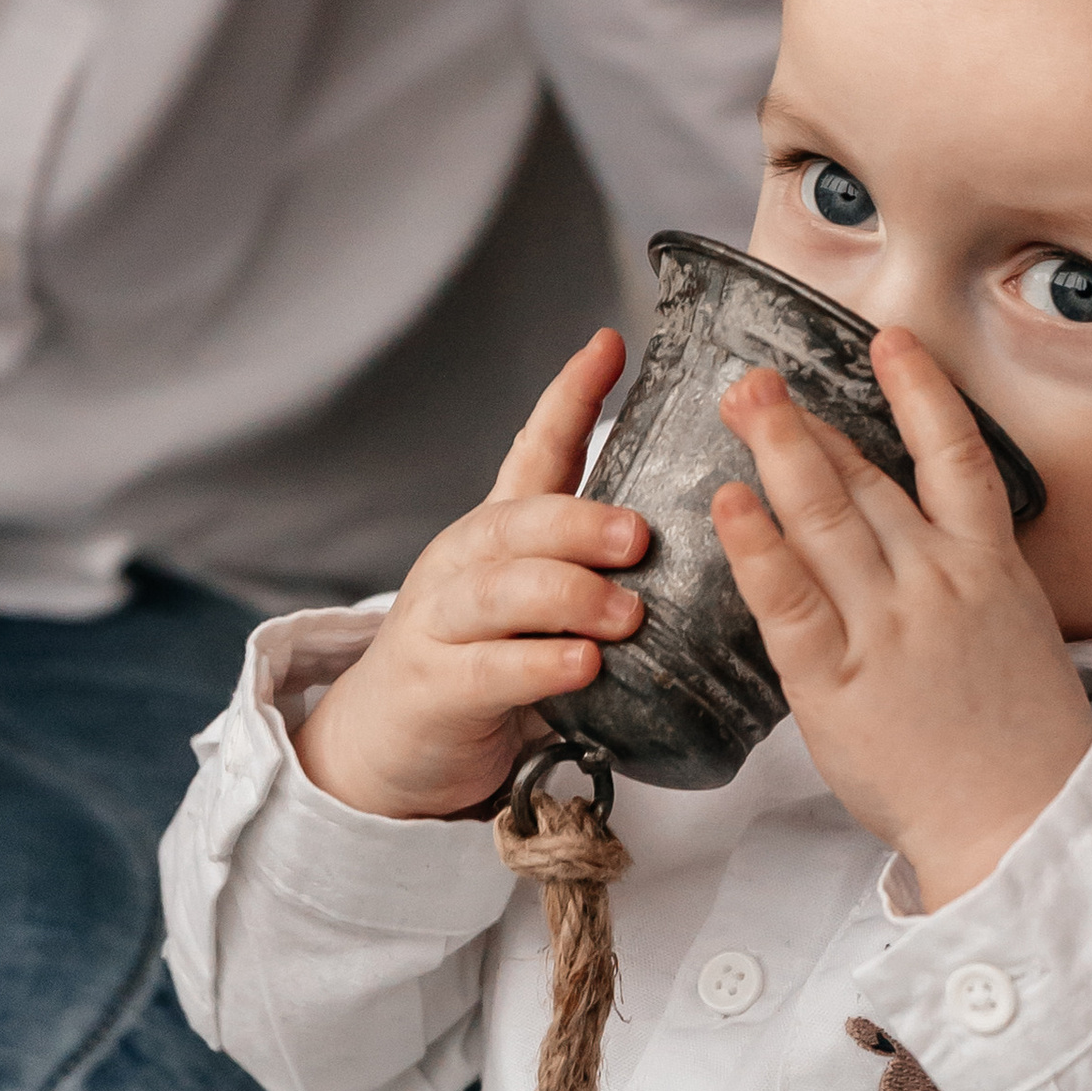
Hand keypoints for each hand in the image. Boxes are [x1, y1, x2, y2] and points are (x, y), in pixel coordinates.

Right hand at [294, 330, 645, 820]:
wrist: (393, 744)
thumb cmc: (485, 665)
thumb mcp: (540, 604)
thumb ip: (594, 567)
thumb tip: (698, 534)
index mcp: (499, 534)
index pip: (534, 449)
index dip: (569, 396)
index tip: (610, 347)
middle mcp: (464, 563)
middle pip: (517, 521)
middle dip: (581, 521)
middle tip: (640, 536)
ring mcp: (442, 623)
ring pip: (499, 591)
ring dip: (567, 595)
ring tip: (626, 612)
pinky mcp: (436, 688)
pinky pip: (488, 670)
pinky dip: (538, 665)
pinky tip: (584, 667)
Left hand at [712, 328, 1091, 907]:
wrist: (1022, 821)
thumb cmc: (1022, 742)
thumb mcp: (1018, 635)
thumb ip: (967, 582)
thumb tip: (921, 545)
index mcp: (988, 569)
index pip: (954, 457)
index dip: (920, 392)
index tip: (890, 342)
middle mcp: (936, 583)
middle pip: (865, 481)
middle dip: (805, 424)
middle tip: (756, 380)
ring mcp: (887, 628)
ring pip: (824, 520)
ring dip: (776, 453)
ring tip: (737, 405)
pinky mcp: (838, 680)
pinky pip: (789, 600)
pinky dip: (757, 545)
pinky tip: (729, 503)